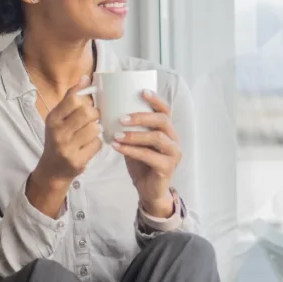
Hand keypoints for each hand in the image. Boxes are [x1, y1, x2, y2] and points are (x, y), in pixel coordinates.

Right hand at [27, 76, 101, 215]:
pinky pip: (97, 144)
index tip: (87, 103)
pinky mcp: (77, 161)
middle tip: (92, 120)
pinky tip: (88, 146)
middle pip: (87, 113)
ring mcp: (67, 148)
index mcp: (52, 119)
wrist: (52, 170)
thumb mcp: (58, 118)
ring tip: (88, 135)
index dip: (85, 99)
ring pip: (95, 129)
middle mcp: (57, 133)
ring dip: (96, 131)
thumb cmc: (58, 139)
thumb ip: (70, 99)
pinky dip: (96, 144)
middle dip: (94, 115)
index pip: (73, 99)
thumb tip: (86, 78)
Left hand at [111, 90, 180, 216]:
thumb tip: (108, 111)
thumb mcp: (135, 142)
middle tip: (121, 118)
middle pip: (162, 121)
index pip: (165, 110)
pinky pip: (149, 155)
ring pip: (157, 138)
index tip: (142, 92)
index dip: (155, 100)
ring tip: (117, 134)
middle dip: (141, 117)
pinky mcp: (167, 167)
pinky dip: (131, 150)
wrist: (148, 189)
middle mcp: (173, 139)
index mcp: (167, 130)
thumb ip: (129, 129)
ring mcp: (173, 153)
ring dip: (135, 135)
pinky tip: (117, 147)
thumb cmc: (141, 162)